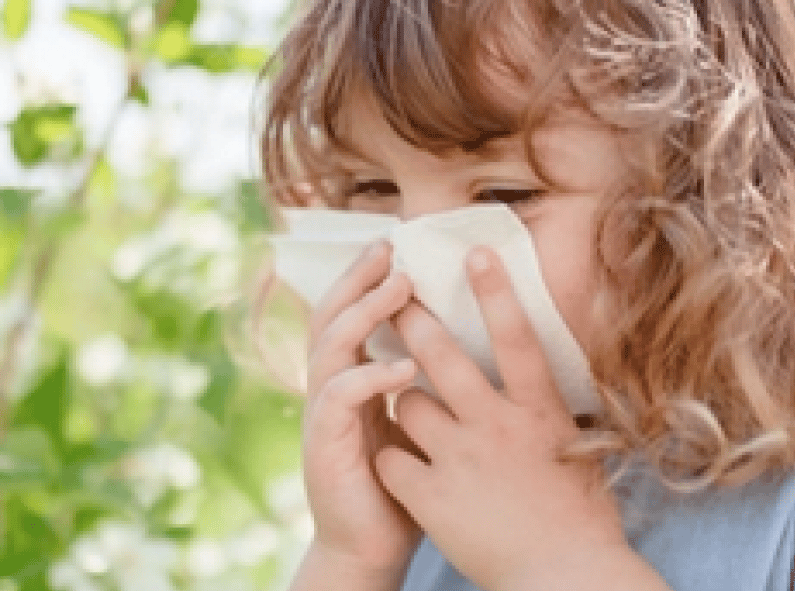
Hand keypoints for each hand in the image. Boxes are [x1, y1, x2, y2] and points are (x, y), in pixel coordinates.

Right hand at [299, 240, 422, 581]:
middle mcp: (330, 388)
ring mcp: (322, 415)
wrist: (373, 548)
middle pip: (331, 316)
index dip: (367, 279)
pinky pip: (338, 398)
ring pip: (330, 346)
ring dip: (363, 312)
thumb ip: (428, 383)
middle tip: (389, 247)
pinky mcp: (324, 445)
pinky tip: (402, 366)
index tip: (398, 245)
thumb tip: (471, 340)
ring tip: (398, 287)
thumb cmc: (404, 485)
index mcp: (351, 378)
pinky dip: (369, 376)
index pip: (351, 314)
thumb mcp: (418, 423)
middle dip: (358, 278)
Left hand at [374, 248, 631, 590]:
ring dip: (405, 402)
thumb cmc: (581, 518)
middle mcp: (497, 425)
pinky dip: (391, 458)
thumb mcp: (576, 451)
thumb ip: (549, 413)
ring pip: (407, 402)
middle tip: (394, 298)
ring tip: (413, 414)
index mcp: (540, 411)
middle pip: (442, 355)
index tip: (474, 252)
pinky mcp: (432, 496)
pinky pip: (391, 457)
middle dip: (411, 319)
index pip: (516, 337)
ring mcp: (461, 460)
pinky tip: (402, 469)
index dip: (495, 290)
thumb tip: (539, 380)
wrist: (566, 577)